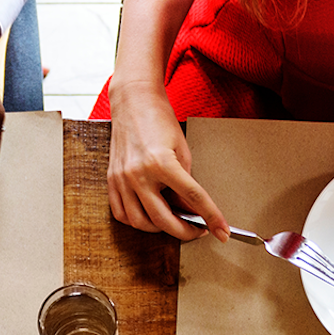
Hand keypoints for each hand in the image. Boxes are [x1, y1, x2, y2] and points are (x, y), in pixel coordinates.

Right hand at [105, 81, 227, 240]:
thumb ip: (186, 182)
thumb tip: (190, 209)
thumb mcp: (182, 150)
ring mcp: (122, 179)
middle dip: (184, 232)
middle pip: (163, 220)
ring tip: (172, 222)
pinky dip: (136, 222)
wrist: (133, 102)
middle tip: (196, 230)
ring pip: (139, 223)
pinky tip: (148, 216)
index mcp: (161, 163)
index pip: (192, 198)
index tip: (222, 231)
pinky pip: (121, 214)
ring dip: (159, 229)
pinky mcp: (111, 180)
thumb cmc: (159, 120)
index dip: (211, 217)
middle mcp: (138, 174)